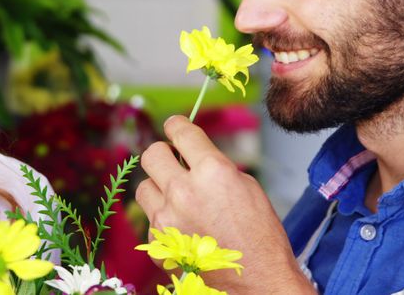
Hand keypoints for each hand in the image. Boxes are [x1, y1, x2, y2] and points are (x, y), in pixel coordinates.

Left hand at [135, 116, 314, 293]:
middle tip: (173, 161)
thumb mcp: (246, 187)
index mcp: (212, 172)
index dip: (176, 125)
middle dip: (163, 153)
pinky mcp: (158, 244)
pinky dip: (163, 220)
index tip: (174, 126)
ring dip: (159, 188)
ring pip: (144, 187)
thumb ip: (214, 167)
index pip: (180, 131)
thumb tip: (192, 155)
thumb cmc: (260, 236)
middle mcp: (184, 192)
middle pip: (151, 154)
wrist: (259, 282)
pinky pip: (150, 220)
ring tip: (179, 200)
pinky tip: (185, 229)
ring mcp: (167, 220)